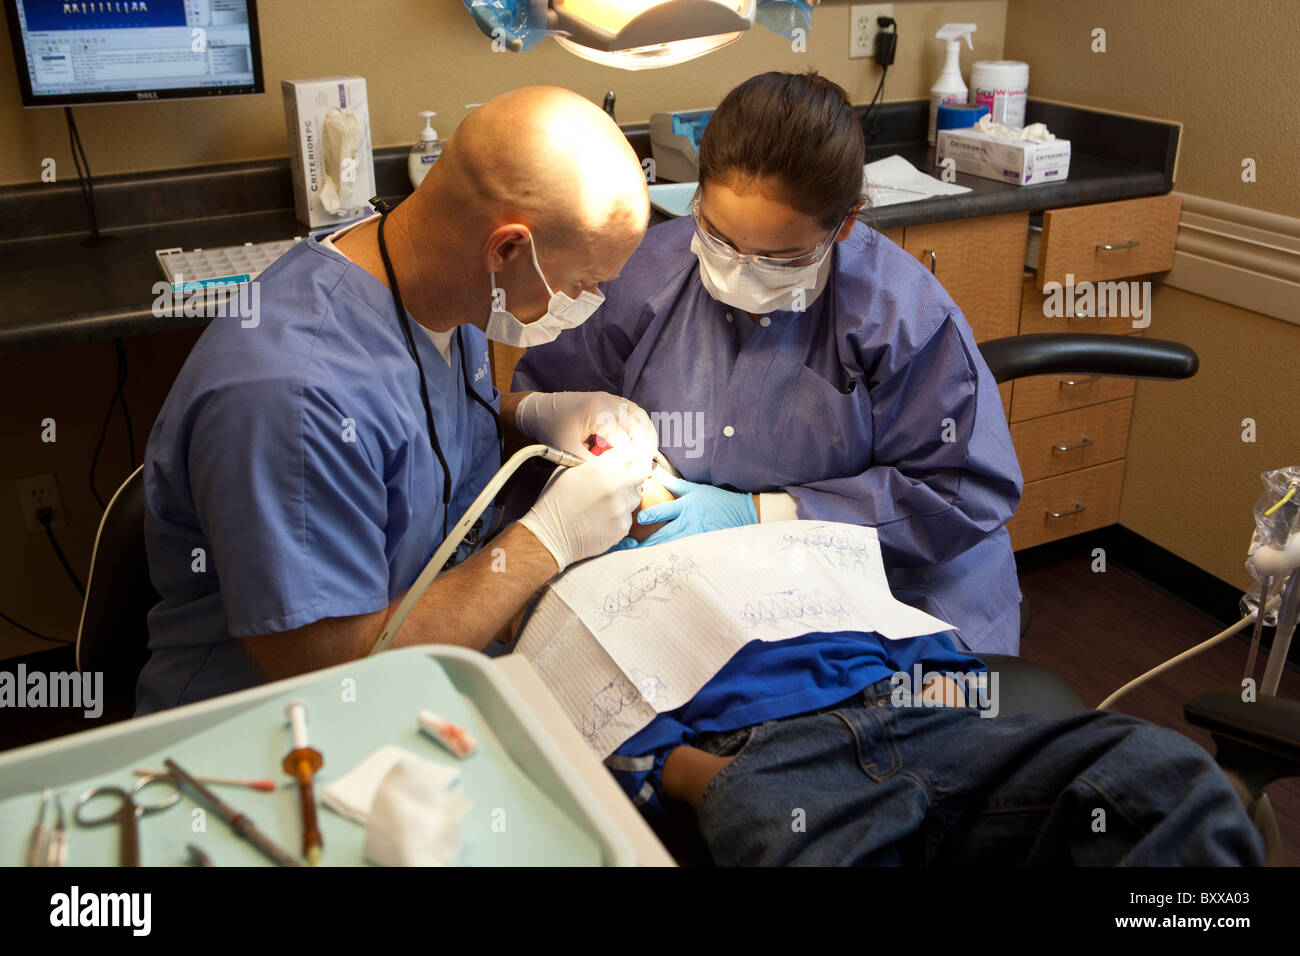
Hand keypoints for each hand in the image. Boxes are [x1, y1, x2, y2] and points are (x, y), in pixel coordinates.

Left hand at [516, 391, 657, 463]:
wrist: (539, 409)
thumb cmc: (551, 429)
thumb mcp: (567, 450)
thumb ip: (589, 462)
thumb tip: (613, 474)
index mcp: (596, 413)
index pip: (622, 438)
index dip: (629, 458)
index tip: (632, 475)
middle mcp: (607, 402)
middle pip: (637, 424)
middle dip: (644, 447)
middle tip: (646, 468)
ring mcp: (610, 399)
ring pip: (639, 415)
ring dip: (647, 435)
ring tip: (649, 455)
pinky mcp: (611, 401)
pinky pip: (634, 411)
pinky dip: (642, 426)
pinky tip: (643, 441)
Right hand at [518, 449, 643, 571]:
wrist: (551, 536)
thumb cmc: (556, 502)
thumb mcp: (569, 471)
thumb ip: (596, 462)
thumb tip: (615, 458)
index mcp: (601, 468)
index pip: (628, 456)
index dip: (625, 462)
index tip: (622, 467)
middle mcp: (615, 486)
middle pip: (638, 478)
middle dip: (628, 481)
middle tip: (614, 489)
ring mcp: (621, 508)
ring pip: (634, 500)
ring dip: (624, 501)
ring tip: (604, 507)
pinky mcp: (622, 528)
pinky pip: (628, 519)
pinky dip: (619, 519)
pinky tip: (601, 521)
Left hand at [616, 474, 755, 548]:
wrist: (743, 515)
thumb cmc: (719, 501)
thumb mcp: (697, 490)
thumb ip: (675, 484)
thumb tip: (657, 473)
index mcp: (686, 507)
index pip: (665, 511)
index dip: (650, 516)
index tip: (639, 519)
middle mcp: (689, 524)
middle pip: (662, 536)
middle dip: (644, 543)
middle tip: (627, 546)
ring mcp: (694, 538)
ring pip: (669, 548)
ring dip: (652, 553)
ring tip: (635, 557)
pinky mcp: (700, 548)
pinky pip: (680, 555)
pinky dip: (667, 560)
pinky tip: (656, 564)